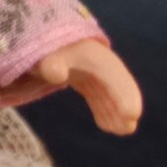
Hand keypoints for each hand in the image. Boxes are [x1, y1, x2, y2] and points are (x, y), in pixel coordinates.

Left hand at [0, 39, 142, 133]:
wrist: (34, 35)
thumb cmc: (43, 45)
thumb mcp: (47, 53)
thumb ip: (51, 62)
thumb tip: (56, 74)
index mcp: (93, 54)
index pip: (114, 75)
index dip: (125, 94)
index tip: (132, 114)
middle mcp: (96, 61)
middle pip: (116, 85)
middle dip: (123, 106)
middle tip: (128, 128)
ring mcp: (90, 70)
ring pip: (108, 93)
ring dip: (115, 111)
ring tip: (120, 131)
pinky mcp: (82, 77)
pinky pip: (97, 95)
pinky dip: (103, 109)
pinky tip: (106, 125)